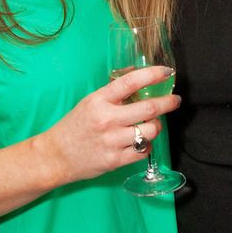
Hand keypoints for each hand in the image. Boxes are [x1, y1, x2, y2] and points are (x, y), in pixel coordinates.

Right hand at [38, 65, 180, 185]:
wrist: (56, 155)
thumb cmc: (75, 126)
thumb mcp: (90, 102)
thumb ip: (114, 92)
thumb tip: (138, 76)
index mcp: (99, 100)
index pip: (131, 82)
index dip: (152, 75)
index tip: (167, 72)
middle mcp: (107, 119)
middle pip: (149, 109)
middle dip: (168, 103)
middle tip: (175, 101)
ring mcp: (112, 141)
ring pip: (150, 131)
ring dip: (156, 126)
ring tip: (152, 125)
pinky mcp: (115, 160)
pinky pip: (143, 150)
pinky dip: (147, 145)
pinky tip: (141, 141)